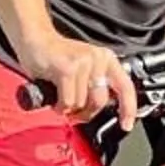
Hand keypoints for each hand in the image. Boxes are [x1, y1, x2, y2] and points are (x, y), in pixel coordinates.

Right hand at [21, 32, 135, 129]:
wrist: (35, 40)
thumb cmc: (58, 58)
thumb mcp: (85, 69)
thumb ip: (97, 85)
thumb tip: (104, 108)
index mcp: (107, 59)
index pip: (126, 86)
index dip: (128, 108)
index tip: (126, 125)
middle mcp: (98, 58)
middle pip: (100, 101)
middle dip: (86, 113)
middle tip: (73, 111)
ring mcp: (83, 62)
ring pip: (81, 104)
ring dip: (69, 108)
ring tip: (61, 96)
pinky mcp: (67, 69)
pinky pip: (68, 102)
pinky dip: (59, 105)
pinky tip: (54, 96)